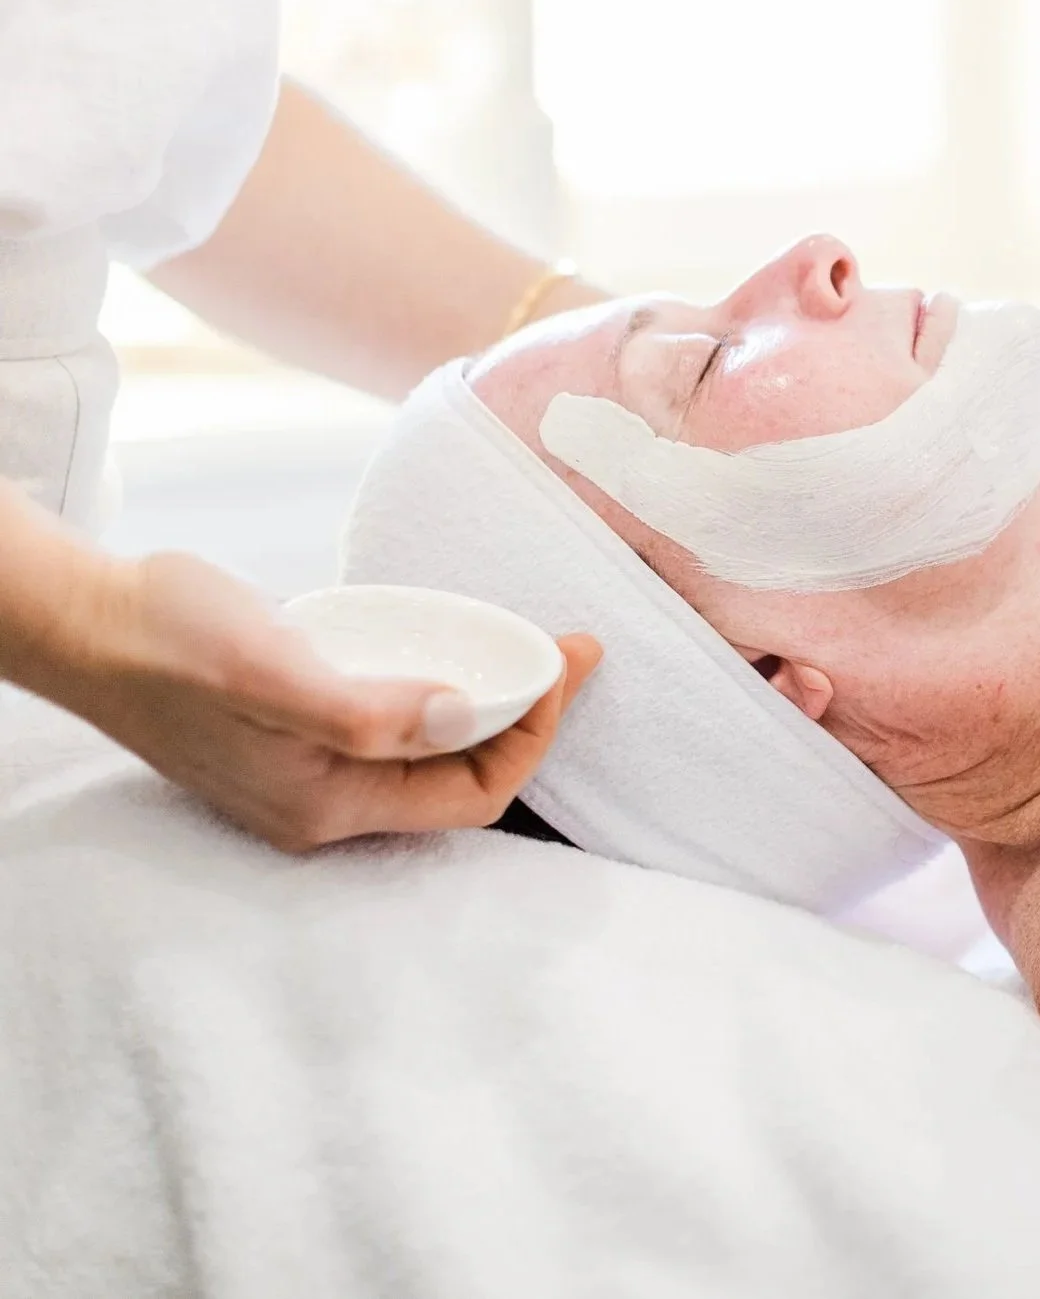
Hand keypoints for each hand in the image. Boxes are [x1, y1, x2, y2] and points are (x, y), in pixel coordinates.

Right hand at [51, 551, 601, 852]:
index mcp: (326, 808)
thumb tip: (466, 720)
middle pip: (462, 781)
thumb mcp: (270, 670)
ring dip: (491, 706)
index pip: (473, 796)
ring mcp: (309, 773)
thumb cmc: (166, 641)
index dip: (533, 735)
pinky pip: (398, 727)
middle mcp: (323, 805)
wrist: (84, 620)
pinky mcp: (298, 734)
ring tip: (528, 648)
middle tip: (567, 649)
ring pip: (432, 754)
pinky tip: (456, 652)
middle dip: (527, 720)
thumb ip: (368, 711)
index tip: (565, 663)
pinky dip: (442, 695)